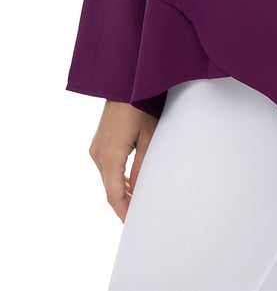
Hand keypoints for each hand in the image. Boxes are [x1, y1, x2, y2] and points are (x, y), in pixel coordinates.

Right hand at [89, 100, 158, 221]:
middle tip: (141, 216)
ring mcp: (96, 147)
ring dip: (121, 191)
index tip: (134, 224)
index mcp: (110, 155)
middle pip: (109, 189)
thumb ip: (143, 167)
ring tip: (140, 201)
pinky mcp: (99, 142)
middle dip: (123, 204)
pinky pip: (107, 167)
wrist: (126, 81)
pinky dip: (118, 178)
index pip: (114, 195)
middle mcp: (98, 153)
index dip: (124, 212)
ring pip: (108, 179)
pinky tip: (132, 182)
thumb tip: (140, 191)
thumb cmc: (142, 105)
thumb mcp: (149, 137)